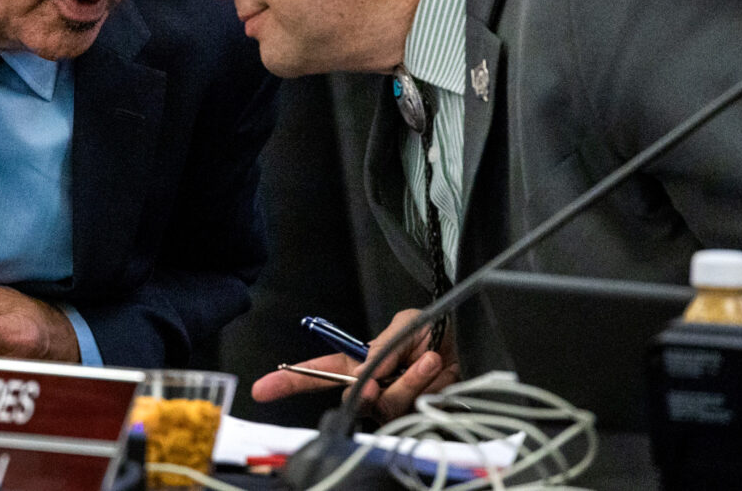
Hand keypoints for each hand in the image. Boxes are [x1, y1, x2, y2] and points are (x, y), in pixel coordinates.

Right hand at [251, 309, 459, 422]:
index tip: (262, 388)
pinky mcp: (420, 418)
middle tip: (374, 380)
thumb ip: (383, 345)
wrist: (479, 344)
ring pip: (384, 405)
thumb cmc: (442, 329)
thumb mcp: (408, 323)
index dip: (291, 380)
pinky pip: (411, 410)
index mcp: (365, 360)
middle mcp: (377, 386)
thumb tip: (365, 371)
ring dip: (408, 378)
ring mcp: (398, 405)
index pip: (321, 371)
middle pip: (351, 396)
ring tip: (430, 358)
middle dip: (363, 387)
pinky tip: (438, 371)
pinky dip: (424, 386)